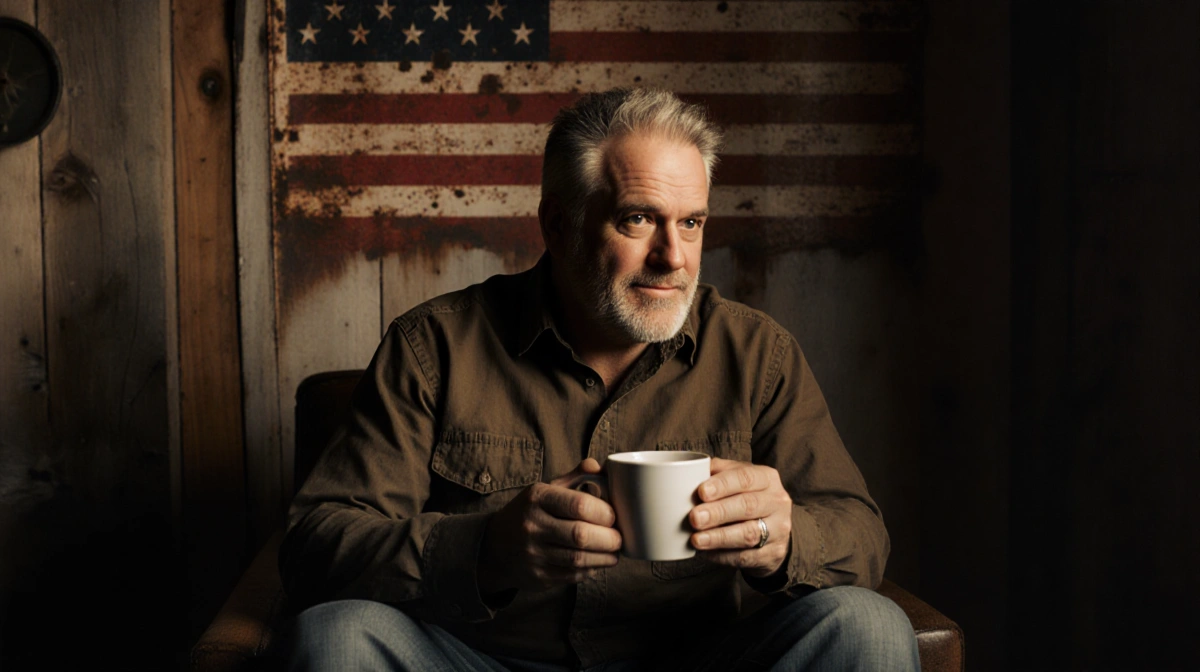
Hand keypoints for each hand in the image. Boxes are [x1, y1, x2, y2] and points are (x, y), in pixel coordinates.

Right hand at [479, 458, 621, 592]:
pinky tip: (598, 562)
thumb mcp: (546, 490)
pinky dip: (592, 569)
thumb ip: (575, 477)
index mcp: (537, 498)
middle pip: (581, 535)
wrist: (495, 546)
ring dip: (605, 557)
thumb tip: (599, 467)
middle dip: (609, 538)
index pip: (579, 505)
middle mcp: (532, 525)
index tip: (613, 516)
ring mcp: (533, 553)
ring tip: (614, 551)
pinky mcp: (538, 576)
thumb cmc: (531, 513)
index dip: (604, 512)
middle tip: (619, 537)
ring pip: (579, 559)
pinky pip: (572, 575)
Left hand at [688, 457, 792, 577]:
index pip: (745, 478)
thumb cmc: (747, 497)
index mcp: (767, 478)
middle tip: (695, 517)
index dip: (723, 485)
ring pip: (748, 534)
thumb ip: (717, 473)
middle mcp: (777, 502)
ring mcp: (779, 529)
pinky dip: (722, 555)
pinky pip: (746, 556)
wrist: (774, 529)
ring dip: (719, 537)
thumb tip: (691, 474)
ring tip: (696, 539)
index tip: (701, 492)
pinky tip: (706, 553)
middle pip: (748, 506)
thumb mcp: (737, 479)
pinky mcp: (774, 553)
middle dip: (718, 512)